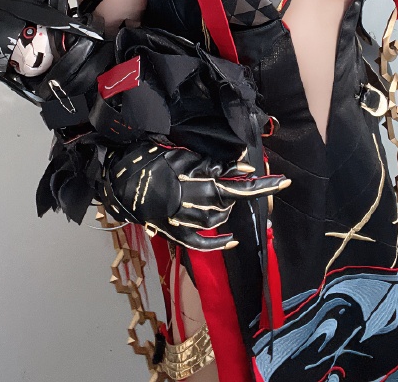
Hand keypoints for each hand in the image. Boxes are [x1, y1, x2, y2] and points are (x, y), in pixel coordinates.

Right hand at [101, 142, 289, 250]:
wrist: (113, 177)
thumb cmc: (146, 158)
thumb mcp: (179, 153)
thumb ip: (210, 162)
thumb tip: (241, 167)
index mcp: (185, 181)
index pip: (231, 186)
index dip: (258, 185)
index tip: (284, 181)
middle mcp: (183, 203)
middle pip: (223, 203)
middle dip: (241, 191)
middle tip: (254, 180)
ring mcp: (175, 220)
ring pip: (212, 221)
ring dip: (225, 209)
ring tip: (226, 195)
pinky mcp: (169, 231)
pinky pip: (195, 243)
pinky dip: (215, 243)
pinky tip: (231, 238)